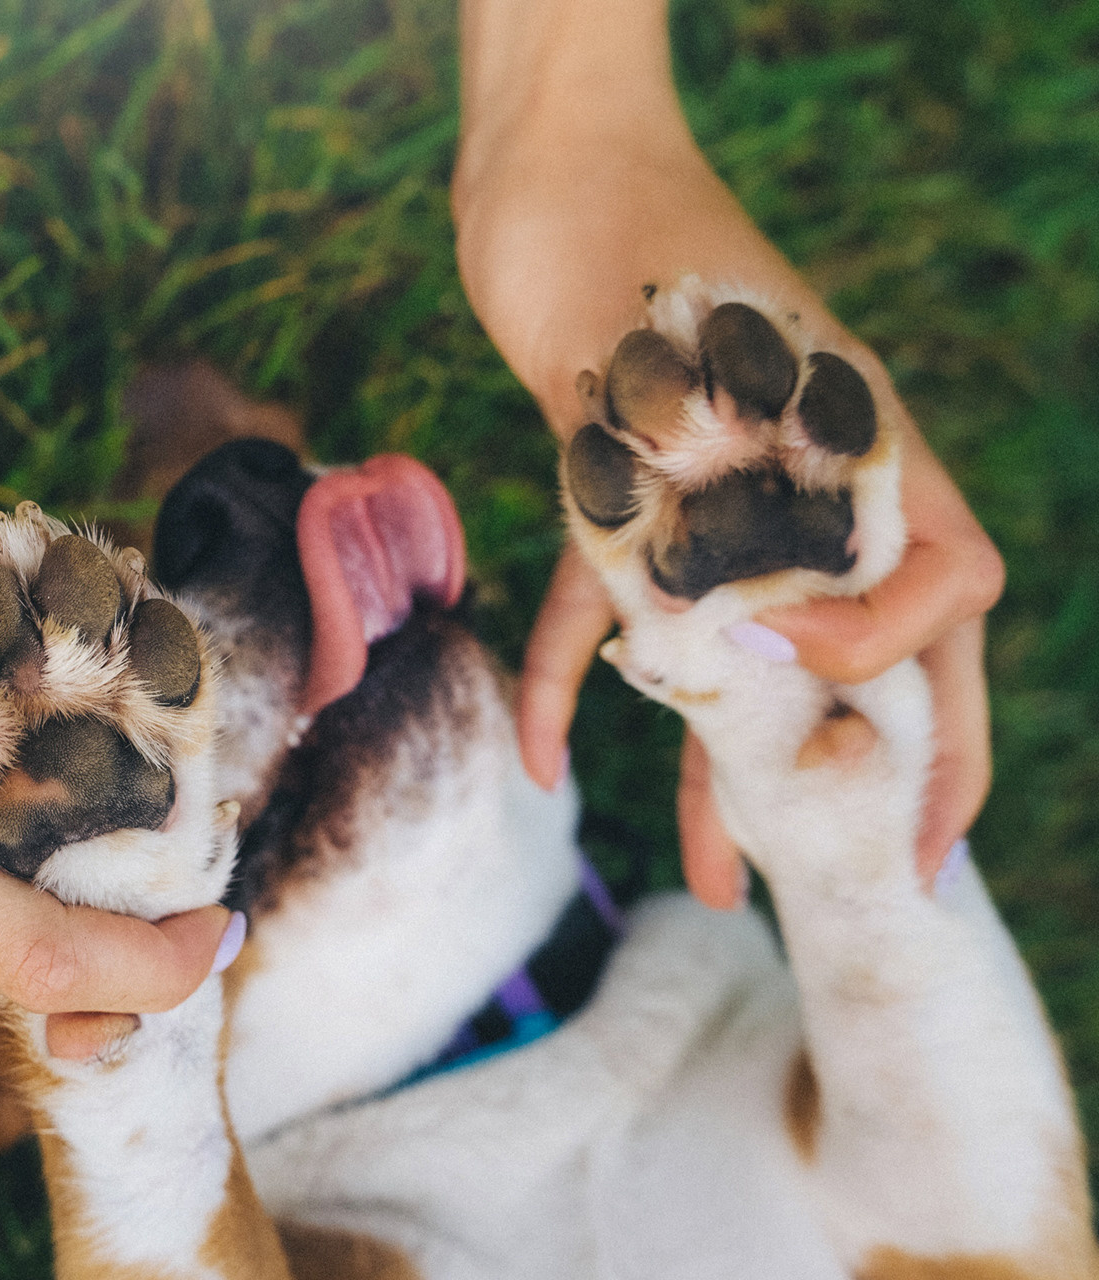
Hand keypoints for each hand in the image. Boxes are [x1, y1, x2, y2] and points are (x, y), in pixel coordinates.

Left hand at [453, 0, 1002, 905]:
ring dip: (720, 768)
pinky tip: (539, 756)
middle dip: (863, 774)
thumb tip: (737, 643)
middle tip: (860, 886)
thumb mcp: (715, 379)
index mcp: (869, 458)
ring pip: (737, 657)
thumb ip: (735, 510)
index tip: (811, 684)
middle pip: (859, 656)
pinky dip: (571, 677)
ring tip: (710, 880)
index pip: (952, 596)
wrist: (547, 180)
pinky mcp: (625, 502)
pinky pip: (610, 608)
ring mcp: (718, 502)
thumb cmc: (637, 244)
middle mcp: (806, 493)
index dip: (902, 667)